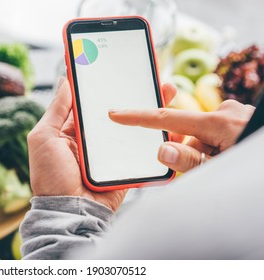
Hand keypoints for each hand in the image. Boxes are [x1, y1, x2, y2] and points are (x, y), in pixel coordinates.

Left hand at [27, 78, 175, 211]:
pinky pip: (141, 146)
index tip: (115, 64)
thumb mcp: (43, 138)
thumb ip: (56, 110)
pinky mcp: (126, 163)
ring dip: (148, 108)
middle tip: (149, 72)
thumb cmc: (50, 176)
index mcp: (74, 128)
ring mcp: (111, 150)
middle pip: (117, 109)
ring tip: (165, 90)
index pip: (91, 100)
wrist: (69, 211)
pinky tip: (169, 119)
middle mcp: (94, 137)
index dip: (102, 83)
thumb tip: (66, 81)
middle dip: (132, 91)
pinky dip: (154, 133)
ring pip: (132, 124)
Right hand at [109, 100, 254, 172]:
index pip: (166, 119)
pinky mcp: (238, 118)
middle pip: (186, 132)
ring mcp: (234, 114)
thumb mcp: (220, 170)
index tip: (116, 113)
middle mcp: (225, 112)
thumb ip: (189, 161)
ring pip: (201, 135)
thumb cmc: (252, 168)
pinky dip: (212, 146)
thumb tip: (162, 149)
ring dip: (202, 152)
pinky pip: (214, 132)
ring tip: (218, 167)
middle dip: (188, 151)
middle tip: (202, 169)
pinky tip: (224, 157)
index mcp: (217, 123)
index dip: (137, 117)